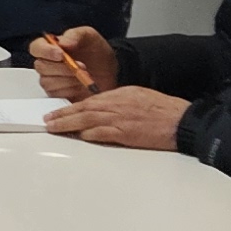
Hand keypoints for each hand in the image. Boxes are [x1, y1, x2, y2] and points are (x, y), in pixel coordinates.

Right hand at [32, 26, 120, 99]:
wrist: (110, 72)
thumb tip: (62, 43)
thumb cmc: (98, 53)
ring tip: (84, 76)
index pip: (36, 47)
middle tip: (81, 66)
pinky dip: (69, 91)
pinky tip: (80, 86)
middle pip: (41, 66)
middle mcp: (47, 64)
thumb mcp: (90, 37)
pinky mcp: (57, 95)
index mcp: (51, 47)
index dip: (45, 51)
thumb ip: (75, 35)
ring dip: (68, 79)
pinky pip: (55, 95)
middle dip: (62, 68)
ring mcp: (51, 80)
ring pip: (47, 82)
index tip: (61, 54)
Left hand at [44, 85, 185, 151]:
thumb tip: (104, 110)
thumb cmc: (165, 110)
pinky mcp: (125, 134)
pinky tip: (78, 137)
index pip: (90, 100)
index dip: (72, 106)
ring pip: (87, 121)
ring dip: (68, 125)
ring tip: (54, 128)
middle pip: (84, 109)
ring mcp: (120, 119)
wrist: (182, 121)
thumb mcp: (140, 97)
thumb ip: (120, 102)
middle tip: (48, 120)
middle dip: (63, 115)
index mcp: (121, 94)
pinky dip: (88, 135)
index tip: (59, 111)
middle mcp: (117, 104)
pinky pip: (102, 134)